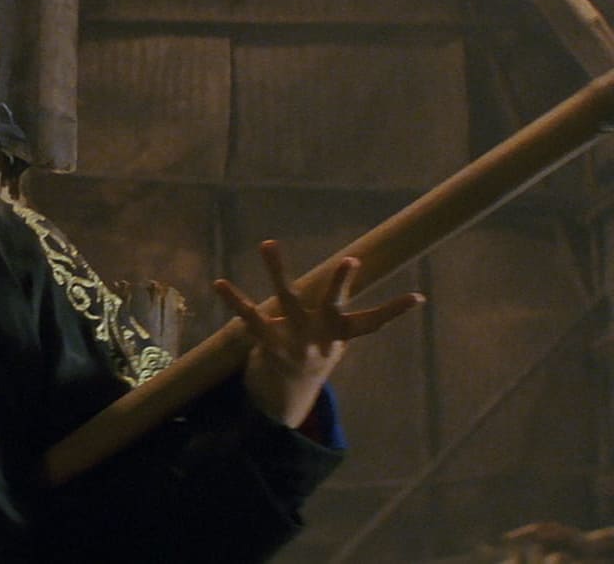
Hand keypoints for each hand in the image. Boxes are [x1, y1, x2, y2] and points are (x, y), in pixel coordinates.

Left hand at [213, 239, 423, 427]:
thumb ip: (343, 313)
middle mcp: (320, 337)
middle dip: (341, 283)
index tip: (419, 298)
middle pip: (333, 305)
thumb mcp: (333, 337)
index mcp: (339, 336)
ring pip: (287, 299)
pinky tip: (220, 283)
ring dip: (278, 271)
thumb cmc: (315, 352)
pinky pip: (250, 318)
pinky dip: (235, 300)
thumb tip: (375, 287)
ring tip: (269, 243)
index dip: (394, 312)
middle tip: (350, 260)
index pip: (372, 323)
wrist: (286, 395)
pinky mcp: (267, 343)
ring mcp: (294, 341)